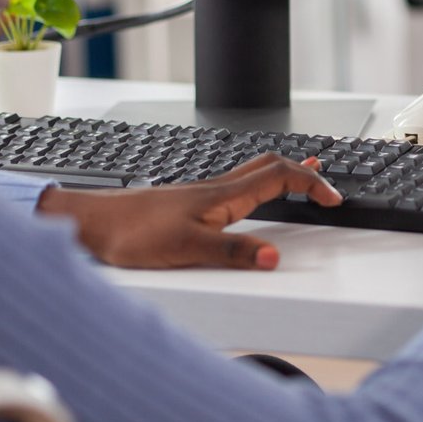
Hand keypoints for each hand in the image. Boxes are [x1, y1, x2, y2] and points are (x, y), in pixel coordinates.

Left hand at [37, 153, 341, 268]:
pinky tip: (246, 200)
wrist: (90, 224)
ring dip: (282, 173)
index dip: (312, 183)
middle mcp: (216, 189)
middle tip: (324, 181)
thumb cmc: (131, 233)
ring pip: (253, 172)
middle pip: (270, 165)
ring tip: (300, 176)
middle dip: (303, 170)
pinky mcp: (189, 205)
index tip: (332, 198)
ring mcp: (202, 194)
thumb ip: (232, 252)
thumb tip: (273, 256)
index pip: (281, 175)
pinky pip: (235, 186)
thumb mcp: (186, 249)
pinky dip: (257, 185)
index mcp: (224, 195)